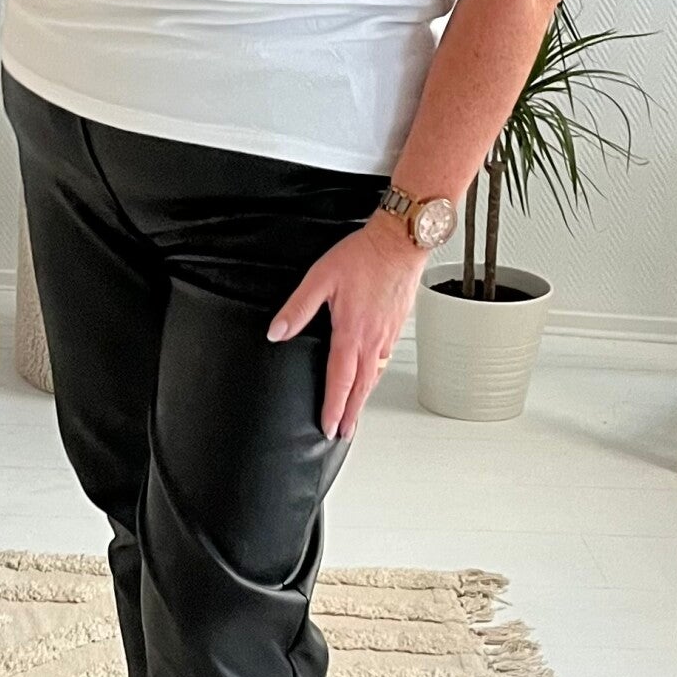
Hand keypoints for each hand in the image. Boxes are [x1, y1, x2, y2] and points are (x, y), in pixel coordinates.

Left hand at [266, 215, 426, 441]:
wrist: (400, 242)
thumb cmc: (364, 257)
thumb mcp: (320, 278)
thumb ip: (297, 308)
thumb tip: (277, 332)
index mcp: (352, 333)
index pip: (340, 381)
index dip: (332, 408)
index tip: (327, 427)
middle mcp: (372, 340)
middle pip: (361, 388)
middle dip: (350, 414)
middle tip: (342, 433)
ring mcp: (387, 335)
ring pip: (374, 377)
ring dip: (363, 399)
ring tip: (355, 415)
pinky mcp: (397, 327)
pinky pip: (384, 361)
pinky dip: (376, 378)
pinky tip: (372, 378)